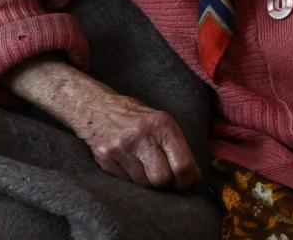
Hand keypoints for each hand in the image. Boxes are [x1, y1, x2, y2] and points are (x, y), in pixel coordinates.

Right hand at [3, 56, 199, 190]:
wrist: (99, 108)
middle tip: (163, 177)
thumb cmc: (136, 118)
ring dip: (146, 180)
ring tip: (142, 164)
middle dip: (165, 183)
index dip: (187, 181)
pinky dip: (130, 177)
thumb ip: (178, 148)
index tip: (185, 183)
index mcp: (162, 125)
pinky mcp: (106, 156)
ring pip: (144, 184)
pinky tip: (127, 162)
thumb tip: (194, 179)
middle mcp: (142, 134)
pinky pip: (126, 181)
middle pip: (162, 179)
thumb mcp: (162, 123)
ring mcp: (122, 146)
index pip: (183, 165)